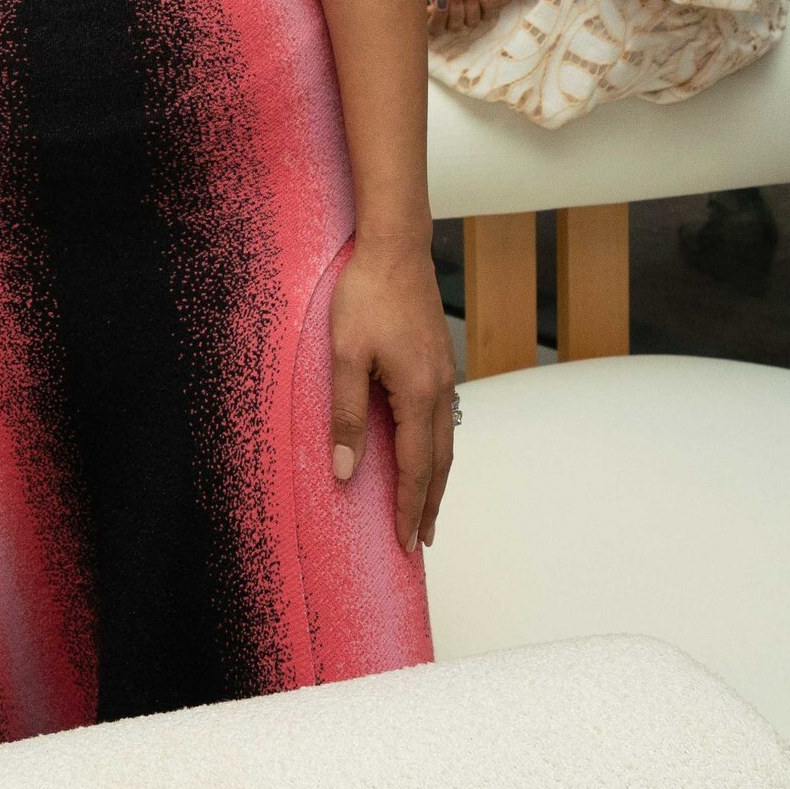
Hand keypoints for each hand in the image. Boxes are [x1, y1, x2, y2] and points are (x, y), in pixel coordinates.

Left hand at [330, 239, 455, 551]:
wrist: (395, 246)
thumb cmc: (367, 295)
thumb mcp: (344, 355)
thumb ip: (347, 415)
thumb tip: (346, 470)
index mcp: (418, 394)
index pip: (416, 468)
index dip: (409, 507)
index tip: (406, 542)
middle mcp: (439, 389)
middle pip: (439, 462)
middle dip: (429, 503)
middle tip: (421, 539)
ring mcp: (443, 373)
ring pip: (445, 440)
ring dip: (435, 477)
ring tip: (426, 505)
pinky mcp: (437, 358)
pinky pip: (442, 417)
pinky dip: (436, 446)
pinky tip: (425, 447)